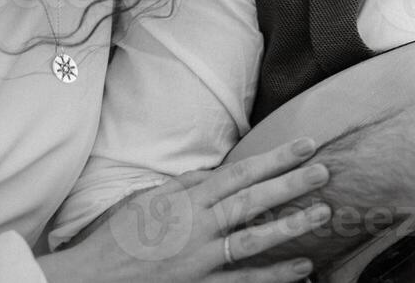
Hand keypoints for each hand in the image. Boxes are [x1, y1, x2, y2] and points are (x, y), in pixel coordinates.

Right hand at [40, 138, 329, 282]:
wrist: (90, 280)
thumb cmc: (117, 237)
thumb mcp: (149, 201)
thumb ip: (187, 186)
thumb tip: (219, 172)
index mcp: (187, 201)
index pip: (240, 173)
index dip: (275, 158)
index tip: (306, 145)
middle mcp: (198, 228)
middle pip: (253, 201)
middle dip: (291, 184)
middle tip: (324, 172)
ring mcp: (201, 260)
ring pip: (254, 240)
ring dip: (291, 227)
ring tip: (322, 214)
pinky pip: (244, 280)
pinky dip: (275, 276)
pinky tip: (302, 268)